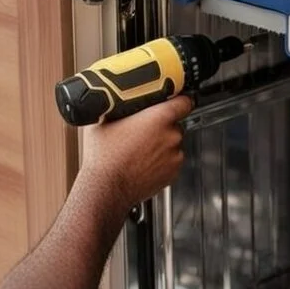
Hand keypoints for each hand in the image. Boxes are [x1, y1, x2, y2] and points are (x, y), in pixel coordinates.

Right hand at [79, 94, 193, 212]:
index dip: (179, 101)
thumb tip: (117, 101)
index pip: (184, 102)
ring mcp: (174, 156)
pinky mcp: (173, 173)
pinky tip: (144, 163)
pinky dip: (161, 161)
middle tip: (142, 132)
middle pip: (174, 124)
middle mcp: (171, 136)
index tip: (176, 101)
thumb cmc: (105, 157)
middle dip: (161, 126)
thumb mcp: (105, 120)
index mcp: (159, 117)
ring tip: (140, 151)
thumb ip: (120, 107)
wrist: (106, 188)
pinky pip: (171, 161)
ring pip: (173, 144)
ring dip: (161, 145)